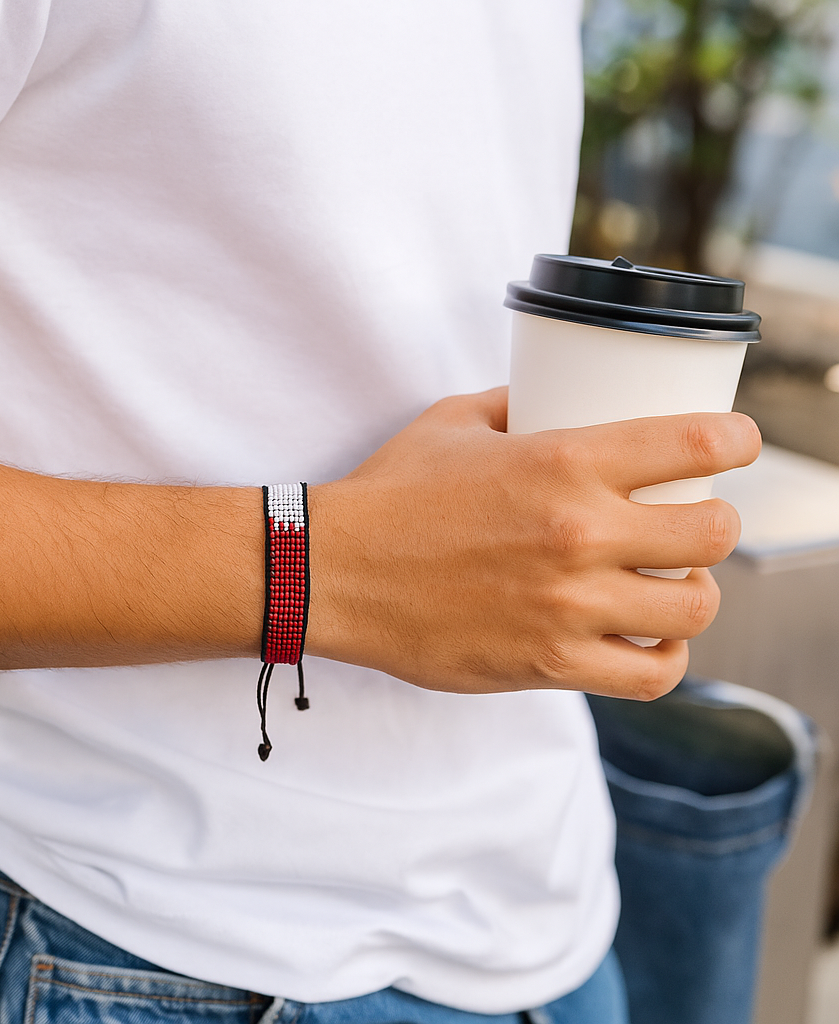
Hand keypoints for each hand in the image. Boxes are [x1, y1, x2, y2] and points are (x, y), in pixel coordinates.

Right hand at [306, 387, 760, 699]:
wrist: (333, 572)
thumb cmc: (389, 494)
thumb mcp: (452, 422)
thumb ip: (516, 403)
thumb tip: (551, 396)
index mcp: (562, 461)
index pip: (696, 443)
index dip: (738, 440)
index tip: (738, 443)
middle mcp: (579, 533)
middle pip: (714, 534)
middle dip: (718, 525)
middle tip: (693, 524)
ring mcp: (568, 605)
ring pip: (694, 609)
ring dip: (696, 593)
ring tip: (674, 585)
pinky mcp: (550, 664)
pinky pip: (650, 674)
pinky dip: (665, 658)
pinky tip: (650, 641)